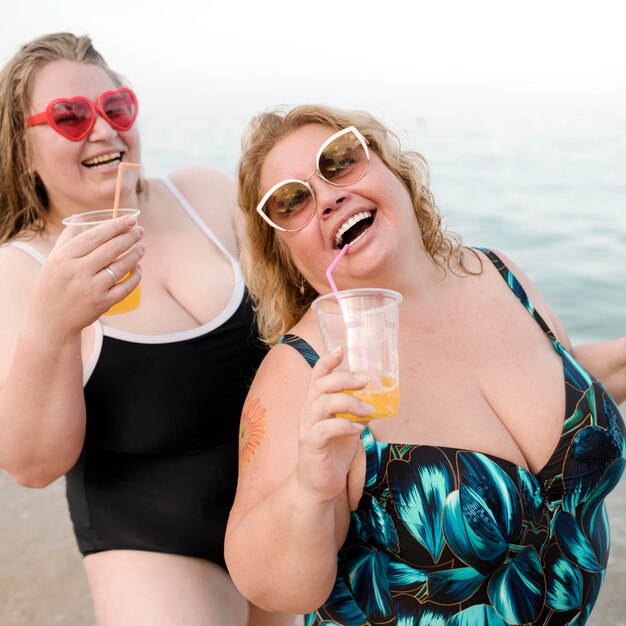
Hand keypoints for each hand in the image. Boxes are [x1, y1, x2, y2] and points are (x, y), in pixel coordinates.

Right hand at [25, 214, 143, 336]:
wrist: (50, 322)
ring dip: (136, 254)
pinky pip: (126, 287)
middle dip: (130, 237)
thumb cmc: (52, 286)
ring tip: (142, 247)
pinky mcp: (103, 303)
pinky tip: (138, 268)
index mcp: (64, 257)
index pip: (95, 235)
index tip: (131, 219)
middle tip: (140, 230)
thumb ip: (68, 239)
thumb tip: (79, 217)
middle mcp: (78, 271)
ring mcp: (92, 288)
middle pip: (111, 249)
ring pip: (122, 266)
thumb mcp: (53, 261)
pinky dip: (136, 276)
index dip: (116, 225)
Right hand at [294, 346, 371, 503]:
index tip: (341, 349)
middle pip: (320, 385)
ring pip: (322, 403)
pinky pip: (325, 429)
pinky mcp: (310, 445)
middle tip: (365, 381)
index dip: (327, 360)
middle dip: (344, 379)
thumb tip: (378, 399)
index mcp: (315, 404)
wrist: (318, 485)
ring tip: (368, 410)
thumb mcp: (349, 428)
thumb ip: (357, 412)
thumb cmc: (333, 453)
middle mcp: (307, 412)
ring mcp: (306, 428)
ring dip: (349, 403)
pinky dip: (345, 426)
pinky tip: (359, 430)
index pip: (317, 376)